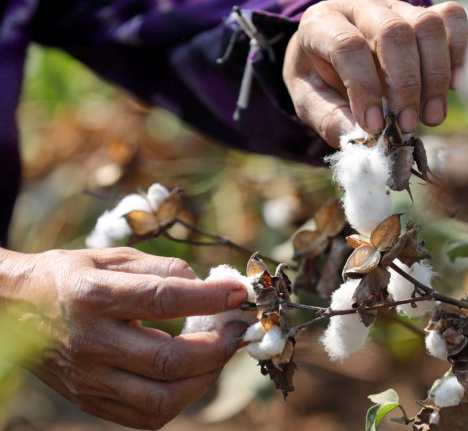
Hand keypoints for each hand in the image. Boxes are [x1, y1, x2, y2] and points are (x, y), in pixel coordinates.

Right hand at [5, 247, 247, 429]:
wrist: (13, 308)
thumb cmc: (73, 277)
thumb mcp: (113, 258)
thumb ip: (163, 268)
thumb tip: (210, 285)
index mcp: (95, 296)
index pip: (163, 300)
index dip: (210, 298)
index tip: (240, 293)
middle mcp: (90, 342)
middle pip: (168, 360)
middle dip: (217, 348)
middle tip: (236, 331)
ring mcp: (88, 379)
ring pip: (161, 400)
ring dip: (204, 380)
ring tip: (218, 355)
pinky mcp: (90, 401)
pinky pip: (146, 416)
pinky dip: (180, 399)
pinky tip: (191, 375)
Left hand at [283, 0, 467, 146]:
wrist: (331, 56)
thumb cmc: (321, 80)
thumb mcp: (310, 102)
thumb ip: (330, 119)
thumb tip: (362, 139)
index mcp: (321, 24)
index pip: (348, 47)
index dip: (365, 88)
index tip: (375, 126)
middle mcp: (359, 6)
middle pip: (393, 33)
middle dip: (406, 85)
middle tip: (408, 125)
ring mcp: (395, 5)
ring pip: (426, 25)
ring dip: (435, 75)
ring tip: (432, 116)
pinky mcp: (423, 11)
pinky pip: (452, 17)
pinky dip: (459, 52)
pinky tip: (452, 86)